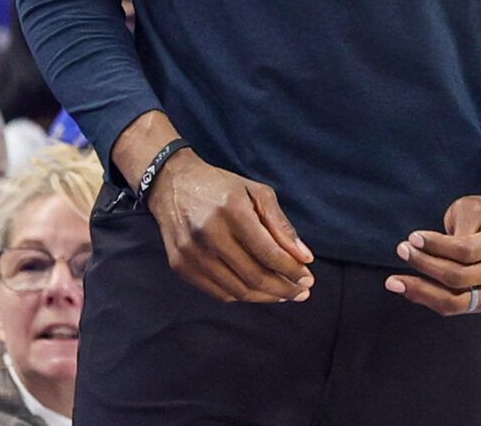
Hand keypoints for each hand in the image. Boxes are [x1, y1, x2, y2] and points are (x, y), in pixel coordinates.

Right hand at [147, 150, 315, 303]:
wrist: (172, 184)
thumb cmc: (221, 187)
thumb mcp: (256, 192)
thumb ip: (281, 225)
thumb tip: (304, 257)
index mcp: (232, 210)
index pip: (269, 252)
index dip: (292, 271)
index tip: (308, 279)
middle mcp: (209, 233)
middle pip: (254, 276)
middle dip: (284, 289)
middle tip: (301, 292)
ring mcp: (192, 253)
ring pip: (237, 290)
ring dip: (265, 297)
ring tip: (283, 294)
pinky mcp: (180, 266)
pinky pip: (218, 293)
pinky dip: (242, 295)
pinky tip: (256, 291)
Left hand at [385, 192, 480, 315]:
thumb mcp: (472, 206)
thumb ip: (459, 226)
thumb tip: (432, 250)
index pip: (467, 251)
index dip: (437, 246)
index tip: (413, 238)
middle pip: (461, 278)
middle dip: (426, 266)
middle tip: (402, 250)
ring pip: (457, 301)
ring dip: (423, 291)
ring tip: (395, 282)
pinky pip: (455, 307)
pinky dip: (429, 299)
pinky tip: (408, 290)